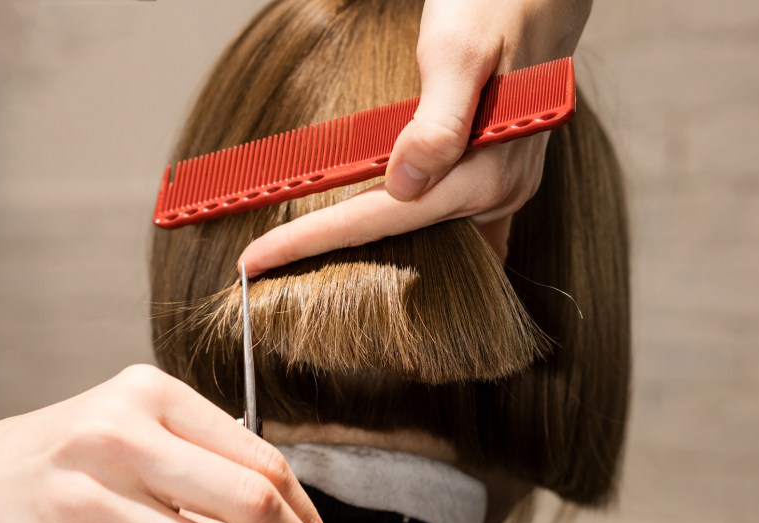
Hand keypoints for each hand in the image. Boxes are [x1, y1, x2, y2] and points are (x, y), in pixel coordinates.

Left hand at [239, 0, 591, 274]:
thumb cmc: (497, 4)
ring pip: (422, 233)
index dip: (310, 240)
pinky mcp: (501, 179)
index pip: (380, 220)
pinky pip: (454, 226)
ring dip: (371, 243)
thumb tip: (403, 185)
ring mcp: (503, 190)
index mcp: (485, 173)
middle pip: (400, 237)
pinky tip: (384, 248)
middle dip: (334, 250)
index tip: (254, 260)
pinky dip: (414, 235)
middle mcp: (499, 193)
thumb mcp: (459, 51)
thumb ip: (435, 122)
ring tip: (306, 246)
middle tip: (268, 257)